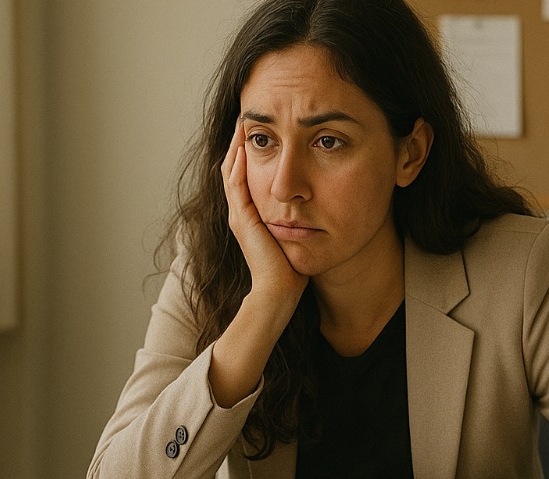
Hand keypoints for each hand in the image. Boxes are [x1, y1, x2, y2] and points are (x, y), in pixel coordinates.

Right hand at [221, 120, 307, 305]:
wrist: (280, 292)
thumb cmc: (293, 268)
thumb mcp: (298, 233)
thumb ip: (301, 215)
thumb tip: (317, 198)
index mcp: (253, 212)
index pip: (247, 172)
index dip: (253, 149)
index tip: (267, 127)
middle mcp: (241, 211)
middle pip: (235, 166)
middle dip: (242, 141)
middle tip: (250, 115)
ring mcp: (239, 214)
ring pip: (232, 170)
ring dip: (237, 145)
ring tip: (245, 122)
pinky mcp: (242, 220)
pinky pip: (235, 184)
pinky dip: (239, 163)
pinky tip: (246, 145)